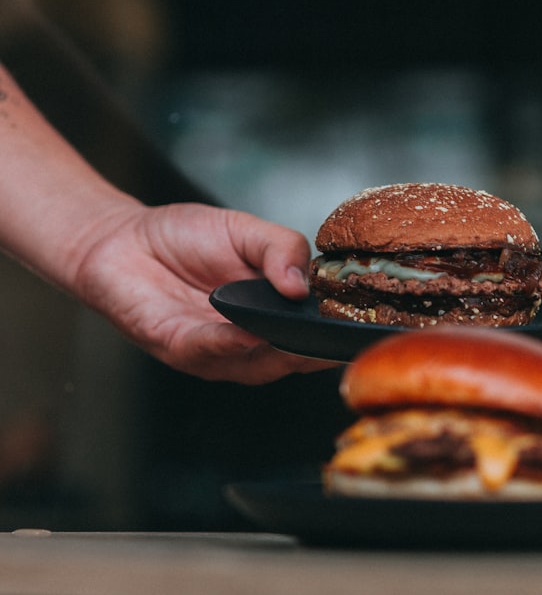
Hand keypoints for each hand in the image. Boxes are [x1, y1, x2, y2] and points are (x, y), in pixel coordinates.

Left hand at [71, 202, 336, 383]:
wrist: (121, 238)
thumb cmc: (185, 237)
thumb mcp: (247, 231)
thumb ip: (283, 248)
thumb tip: (305, 285)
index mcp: (275, 317)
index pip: (318, 334)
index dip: (342, 332)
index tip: (368, 324)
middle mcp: (251, 343)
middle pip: (296, 359)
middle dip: (318, 350)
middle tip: (339, 336)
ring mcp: (217, 352)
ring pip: (260, 364)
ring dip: (280, 351)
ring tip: (299, 335)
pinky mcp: (179, 348)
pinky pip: (211, 351)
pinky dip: (230, 344)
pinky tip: (246, 332)